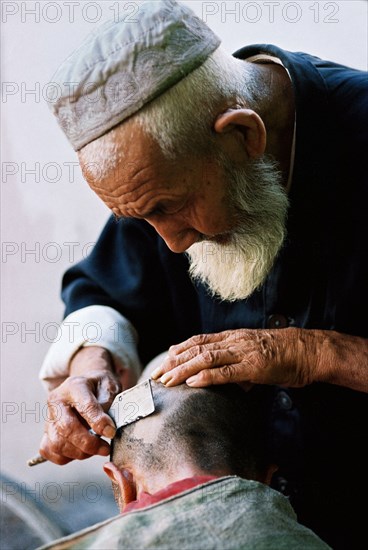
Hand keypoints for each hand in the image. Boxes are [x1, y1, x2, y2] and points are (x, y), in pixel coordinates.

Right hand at [39, 347, 120, 464]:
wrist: (88, 385)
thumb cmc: (100, 387)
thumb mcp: (110, 386)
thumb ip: (108, 404)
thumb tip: (106, 428)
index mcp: (74, 386)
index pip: (85, 406)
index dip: (99, 422)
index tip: (111, 432)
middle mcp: (57, 402)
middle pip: (66, 428)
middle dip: (88, 443)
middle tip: (105, 448)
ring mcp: (49, 418)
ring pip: (57, 444)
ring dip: (79, 452)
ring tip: (95, 449)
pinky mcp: (46, 432)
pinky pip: (49, 451)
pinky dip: (66, 457)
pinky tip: (81, 452)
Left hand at [151, 328, 316, 388]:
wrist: (308, 351)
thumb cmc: (283, 355)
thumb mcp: (254, 356)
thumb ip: (236, 365)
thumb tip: (223, 379)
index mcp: (233, 338)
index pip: (198, 341)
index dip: (178, 351)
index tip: (163, 362)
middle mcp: (233, 341)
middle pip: (195, 348)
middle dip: (173, 362)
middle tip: (156, 375)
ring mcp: (242, 352)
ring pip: (205, 358)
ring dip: (183, 370)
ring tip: (166, 381)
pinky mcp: (253, 366)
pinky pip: (226, 372)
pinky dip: (206, 377)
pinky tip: (192, 383)